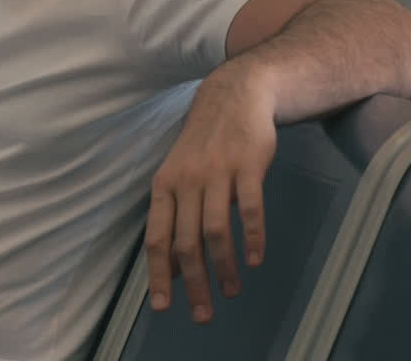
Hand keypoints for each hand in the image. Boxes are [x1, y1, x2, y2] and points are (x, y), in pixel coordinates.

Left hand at [146, 66, 276, 324]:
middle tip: (203, 314)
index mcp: (164, 186)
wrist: (233, 96)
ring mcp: (217, 174)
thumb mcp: (179, 173)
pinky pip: (249, 210)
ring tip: (231, 290)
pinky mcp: (247, 167)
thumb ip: (174, 213)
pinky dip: (251, 238)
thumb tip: (171, 261)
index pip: (156, 238)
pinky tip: (254, 260)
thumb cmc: (203, 144)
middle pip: (186, 243)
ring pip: (216, 231)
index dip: (158, 274)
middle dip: (193, 283)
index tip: (163, 306)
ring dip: (224, 267)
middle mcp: (186, 182)